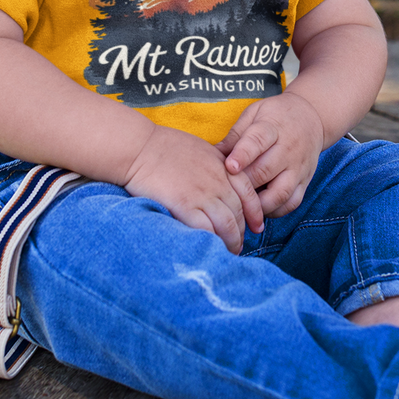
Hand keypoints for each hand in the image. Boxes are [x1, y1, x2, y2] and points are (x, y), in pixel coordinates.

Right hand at [124, 125, 263, 252]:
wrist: (140, 147)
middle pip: (239, 213)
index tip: (257, 227)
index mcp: (223, 165)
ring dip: (231, 242)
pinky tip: (210, 247)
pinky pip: (206, 229)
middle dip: (242, 232)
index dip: (255, 213)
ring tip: (228, 252)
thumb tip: (221, 182)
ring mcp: (203, 194)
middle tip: (239, 245)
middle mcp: (218, 181)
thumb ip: (214, 166)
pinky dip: (212, 241)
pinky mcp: (185, 206)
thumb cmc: (163, 146)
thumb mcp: (200, 149)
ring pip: (227, 225)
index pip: (249, 193)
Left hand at [217, 92, 325, 216]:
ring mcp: (298, 168)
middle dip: (244, 184)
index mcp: (272, 128)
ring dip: (259, 203)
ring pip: (280, 193)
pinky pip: (292, 202)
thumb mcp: (255, 113)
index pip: (257, 142)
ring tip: (242, 206)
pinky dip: (276, 211)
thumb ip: (236, 135)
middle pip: (265, 171)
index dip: (242, 155)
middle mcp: (288, 149)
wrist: (313, 118)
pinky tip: (260, 210)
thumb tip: (214, 154)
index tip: (229, 166)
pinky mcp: (305, 181)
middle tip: (226, 192)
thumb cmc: (276, 115)